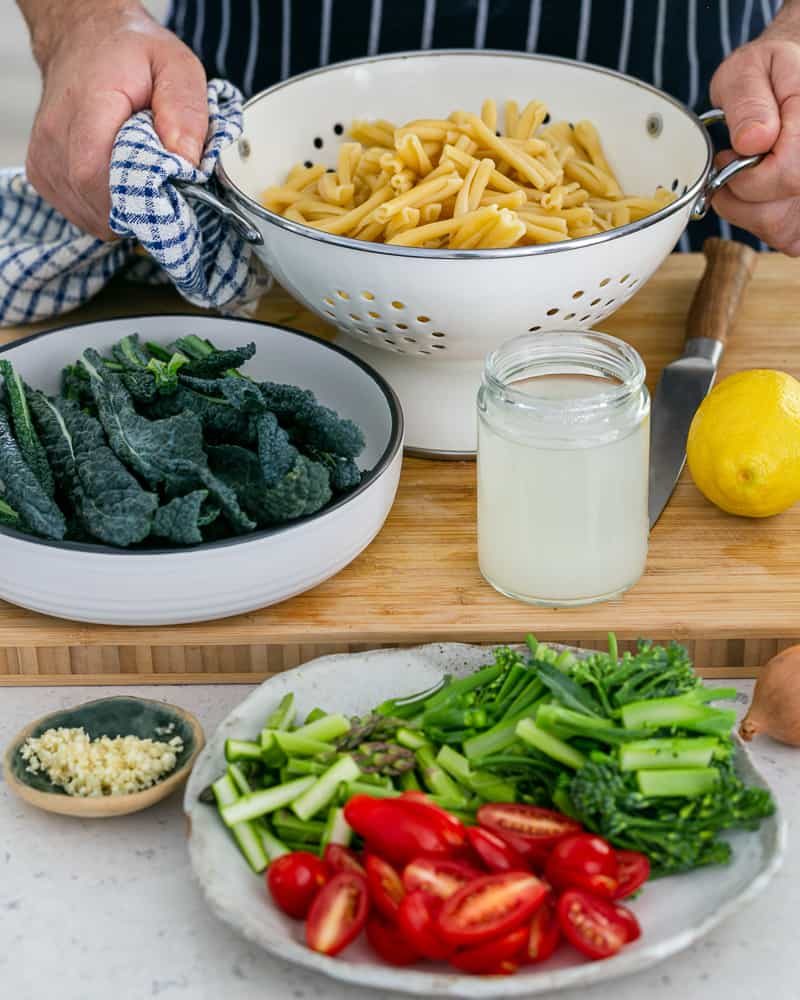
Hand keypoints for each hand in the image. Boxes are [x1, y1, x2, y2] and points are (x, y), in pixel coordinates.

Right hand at [23, 1, 207, 239]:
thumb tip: (187, 162)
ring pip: (93, 216)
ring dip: (126, 210)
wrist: (83, 39)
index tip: (170, 195)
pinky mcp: (43, 174)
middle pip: (98, 203)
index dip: (137, 199)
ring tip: (140, 175)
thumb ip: (185, 110)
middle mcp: (55, 134)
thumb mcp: (176, 65)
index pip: (95, 174)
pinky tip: (120, 180)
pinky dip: (109, 209)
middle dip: (141, 208)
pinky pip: (83, 214)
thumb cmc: (130, 55)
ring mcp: (44, 158)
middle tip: (165, 187)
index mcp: (86, 104)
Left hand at [710, 8, 799, 254]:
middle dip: (743, 196)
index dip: (747, 176)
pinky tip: (762, 191)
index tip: (732, 155)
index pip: (788, 175)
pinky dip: (764, 220)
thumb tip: (753, 139)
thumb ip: (748, 101)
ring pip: (783, 232)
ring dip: (751, 211)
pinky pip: (788, 238)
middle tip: (735, 163)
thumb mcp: (749, 69)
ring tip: (750, 173)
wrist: (790, 78)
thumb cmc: (770, 72)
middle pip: (782, 214)